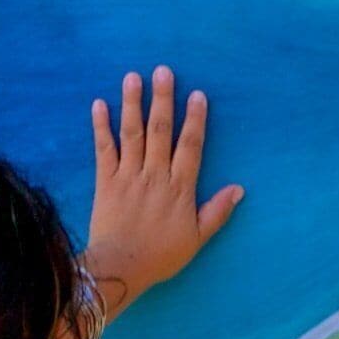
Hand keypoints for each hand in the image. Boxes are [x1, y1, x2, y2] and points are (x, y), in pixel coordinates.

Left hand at [82, 67, 242, 311]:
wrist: (121, 268)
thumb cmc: (161, 256)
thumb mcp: (197, 238)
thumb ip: (217, 211)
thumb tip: (239, 188)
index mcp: (180, 188)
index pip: (190, 146)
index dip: (194, 120)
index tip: (197, 95)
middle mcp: (155, 175)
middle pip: (160, 131)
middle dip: (162, 99)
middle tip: (163, 70)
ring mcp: (128, 176)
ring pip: (132, 134)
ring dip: (132, 104)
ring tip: (132, 77)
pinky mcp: (105, 182)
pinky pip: (103, 150)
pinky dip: (100, 127)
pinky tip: (99, 104)